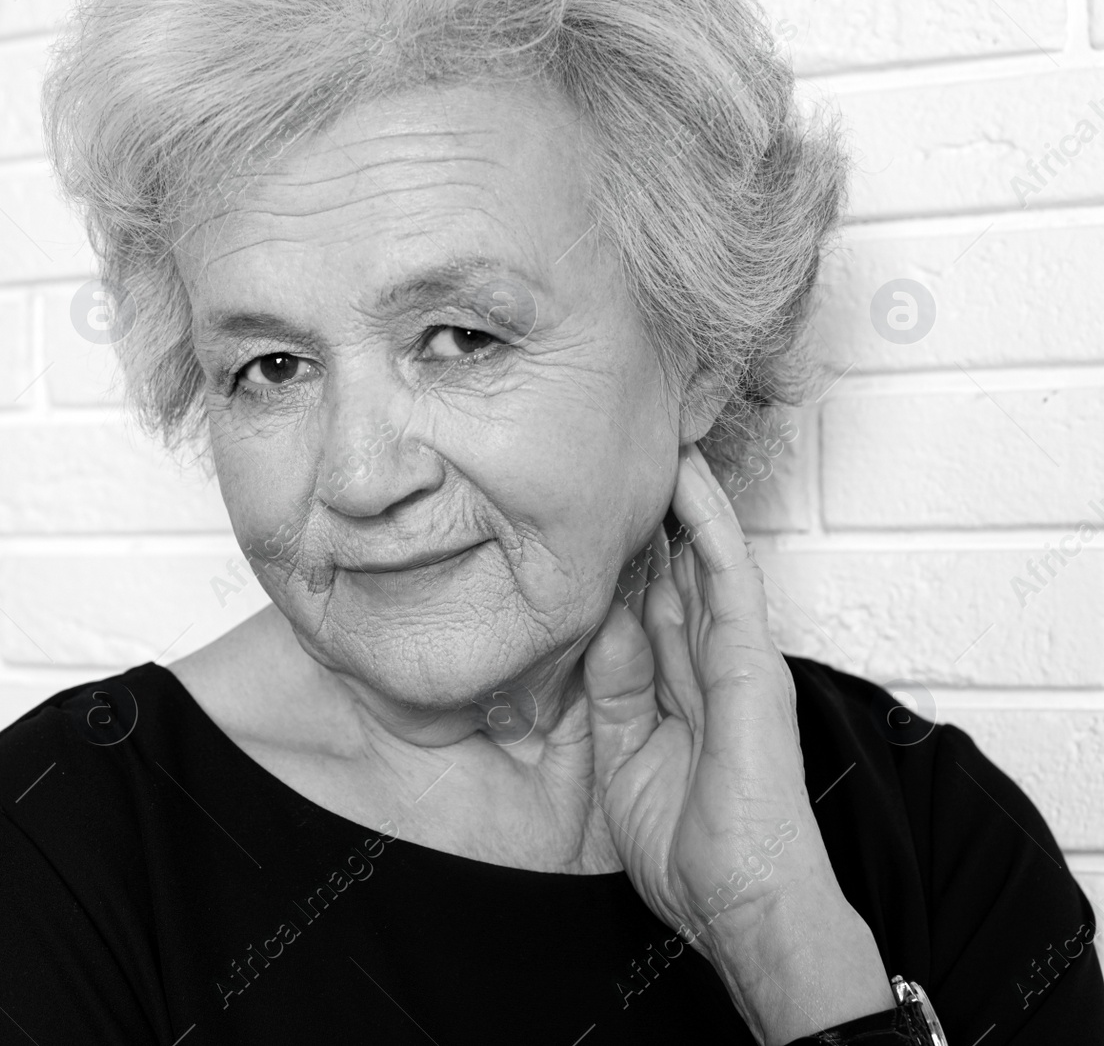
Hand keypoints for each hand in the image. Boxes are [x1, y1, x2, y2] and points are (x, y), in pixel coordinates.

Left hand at [582, 443, 893, 1044]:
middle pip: (676, 575)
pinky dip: (710, 524)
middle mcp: (711, 668)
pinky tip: (688, 478)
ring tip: (655, 438)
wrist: (741, 903)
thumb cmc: (690, 852)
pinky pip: (728, 577)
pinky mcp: (752, 661)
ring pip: (704, 560)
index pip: (648, 609)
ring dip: (680, 501)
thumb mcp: (624, 758)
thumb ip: (613, 690)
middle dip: (649, 520)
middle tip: (618, 454)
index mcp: (682, 694)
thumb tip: (596, 627)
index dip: (622, 561)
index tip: (589, 514)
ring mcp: (736, 660)